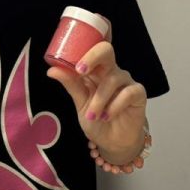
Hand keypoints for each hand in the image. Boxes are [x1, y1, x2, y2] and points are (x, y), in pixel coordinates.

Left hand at [46, 24, 146, 166]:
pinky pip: (128, 92)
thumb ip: (71, 85)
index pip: (93, 49)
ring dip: (99, 100)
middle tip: (80, 70)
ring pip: (112, 79)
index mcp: (96, 70)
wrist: (112, 141)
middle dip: (92, 57)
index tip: (73, 60)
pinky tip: (107, 116)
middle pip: (106, 51)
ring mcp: (126, 81)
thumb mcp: (80, 103)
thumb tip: (52, 70)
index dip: (85, 47)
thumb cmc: (96, 119)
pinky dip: (115, 105)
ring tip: (93, 115)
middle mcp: (112, 71)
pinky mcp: (138, 93)